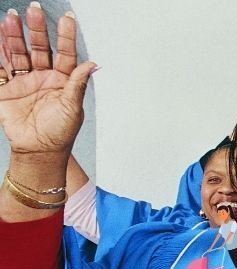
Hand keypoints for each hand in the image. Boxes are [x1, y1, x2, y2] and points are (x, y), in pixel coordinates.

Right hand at [0, 7, 93, 154]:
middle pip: (39, 48)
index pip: (65, 53)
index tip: (67, 18)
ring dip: (13, 36)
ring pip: (18, 53)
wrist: (39, 152)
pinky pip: (0, 68)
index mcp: (62, 80)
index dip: (66, 36)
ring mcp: (23, 81)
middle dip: (35, 29)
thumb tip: (92, 64)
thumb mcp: (73, 108)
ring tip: (10, 17)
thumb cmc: (60, 133)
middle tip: (33, 10)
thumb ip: (78, 84)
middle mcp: (43, 77)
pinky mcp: (6, 89)